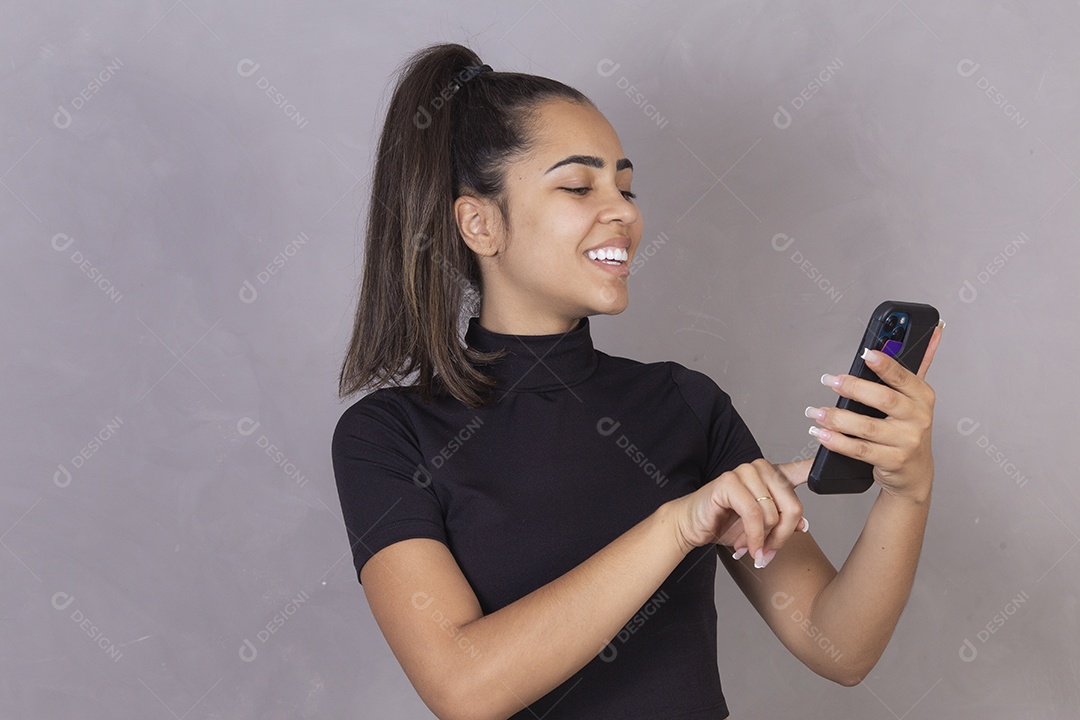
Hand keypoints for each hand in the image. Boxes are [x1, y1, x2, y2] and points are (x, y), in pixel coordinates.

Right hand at [670, 458, 811, 568]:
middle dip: (783, 537)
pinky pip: (755, 514)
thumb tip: (804, 525)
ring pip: (774, 514)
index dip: (820, 466)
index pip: (803, 469)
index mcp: (772, 476)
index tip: (835, 453)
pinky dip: (754, 537)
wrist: (691, 526)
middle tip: (769, 552)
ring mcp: (744, 472)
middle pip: (793, 507)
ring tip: (752, 548)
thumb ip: (782, 523)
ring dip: (765, 540)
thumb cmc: (725, 523)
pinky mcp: (729, 482)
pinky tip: (747, 547)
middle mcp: (760, 469)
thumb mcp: (761, 528)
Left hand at [809, 322, 943, 501]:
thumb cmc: (908, 427)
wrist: (915, 472)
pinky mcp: (893, 461)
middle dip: (853, 388)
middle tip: (828, 380)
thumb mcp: (916, 397)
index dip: (885, 364)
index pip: (903, 376)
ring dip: (837, 418)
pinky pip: (860, 450)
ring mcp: (907, 442)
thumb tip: (934, 329)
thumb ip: (919, 364)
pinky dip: (837, 441)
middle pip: (883, 400)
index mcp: (923, 396)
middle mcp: (918, 418)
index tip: (866, 354)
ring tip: (815, 412)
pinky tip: (820, 433)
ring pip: (867, 427)